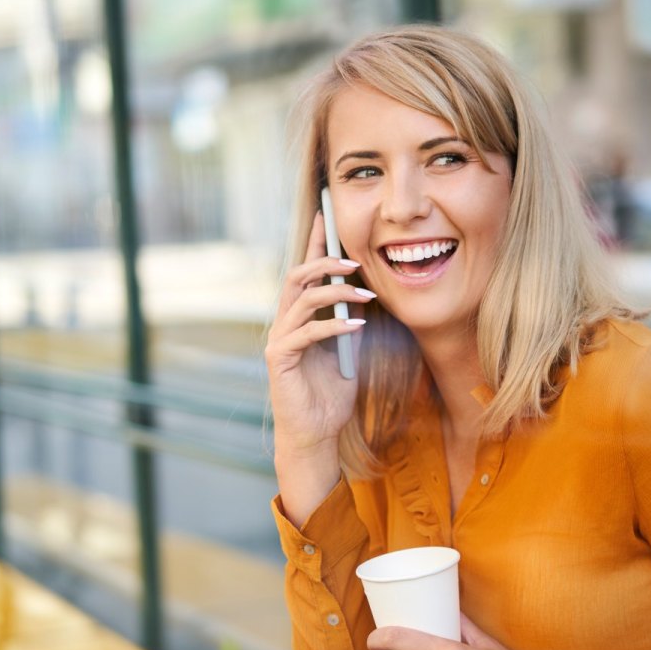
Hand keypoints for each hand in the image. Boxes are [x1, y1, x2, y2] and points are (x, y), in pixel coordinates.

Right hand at [266, 212, 373, 523]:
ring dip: (335, 290)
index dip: (314, 242)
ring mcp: (279, 339)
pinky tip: (357, 325)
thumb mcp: (349, 353)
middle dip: (326, 261)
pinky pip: (308, 332)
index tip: (326, 215)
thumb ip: (352, 324)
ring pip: (301, 298)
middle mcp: (284, 323)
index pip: (305, 271)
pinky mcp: (281, 359)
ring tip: (366, 293)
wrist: (315, 434)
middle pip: (298, 276)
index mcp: (299, 317)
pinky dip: (334, 325)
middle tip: (355, 259)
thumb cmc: (330, 396)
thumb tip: (370, 296)